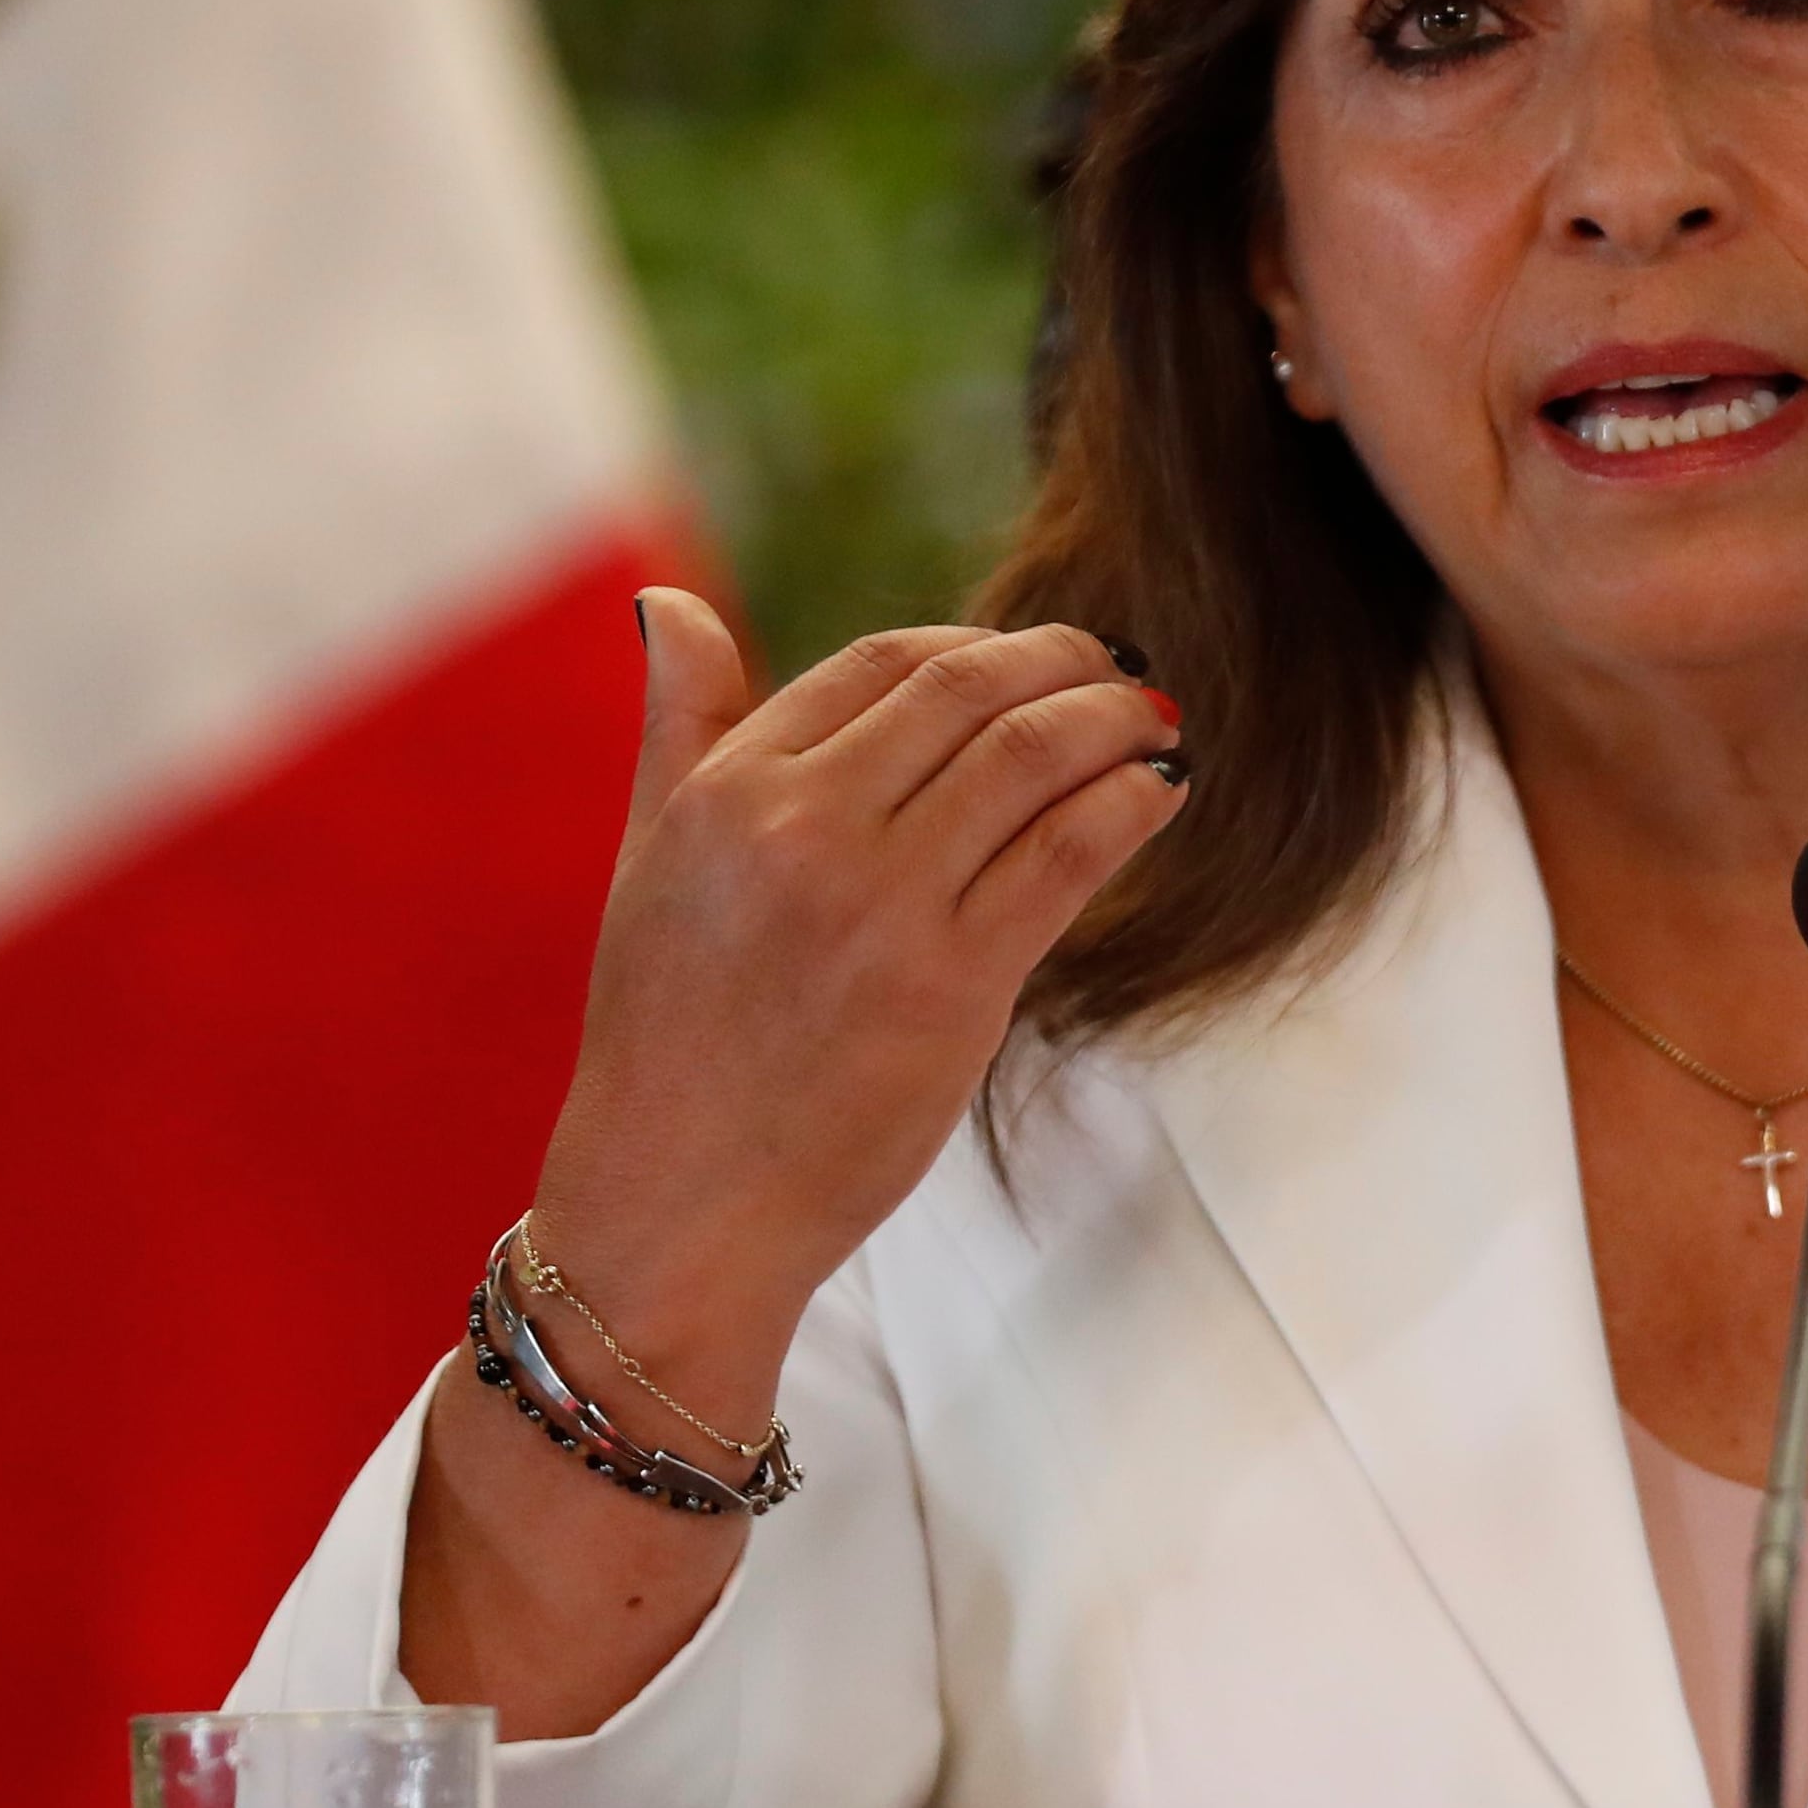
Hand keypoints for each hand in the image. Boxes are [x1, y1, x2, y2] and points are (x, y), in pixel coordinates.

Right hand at [525, 593, 1184, 1342]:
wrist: (678, 1204)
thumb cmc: (667, 1039)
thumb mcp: (646, 860)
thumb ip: (678, 726)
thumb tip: (671, 604)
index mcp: (731, 790)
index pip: (881, 665)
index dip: (971, 649)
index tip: (1023, 661)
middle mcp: (804, 828)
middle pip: (970, 692)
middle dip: (1061, 663)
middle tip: (1115, 668)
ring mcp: (883, 904)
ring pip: (1033, 757)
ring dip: (1113, 720)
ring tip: (1153, 720)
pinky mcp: (954, 984)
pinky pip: (1069, 851)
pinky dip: (1130, 802)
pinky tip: (1161, 790)